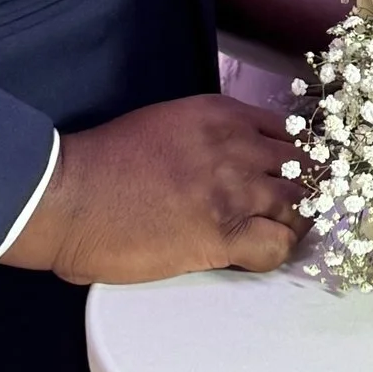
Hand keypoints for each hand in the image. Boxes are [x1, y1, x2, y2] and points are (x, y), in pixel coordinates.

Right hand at [2, 94, 301, 282]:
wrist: (68, 198)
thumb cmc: (102, 163)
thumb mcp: (164, 124)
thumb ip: (206, 136)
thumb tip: (227, 160)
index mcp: (222, 116)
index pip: (289, 132)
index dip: (295, 158)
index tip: (288, 177)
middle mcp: (238, 147)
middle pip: (304, 168)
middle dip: (304, 190)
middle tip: (289, 211)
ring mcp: (235, 191)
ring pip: (300, 207)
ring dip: (293, 223)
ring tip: (273, 235)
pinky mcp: (225, 234)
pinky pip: (279, 246)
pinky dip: (277, 253)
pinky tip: (255, 256)